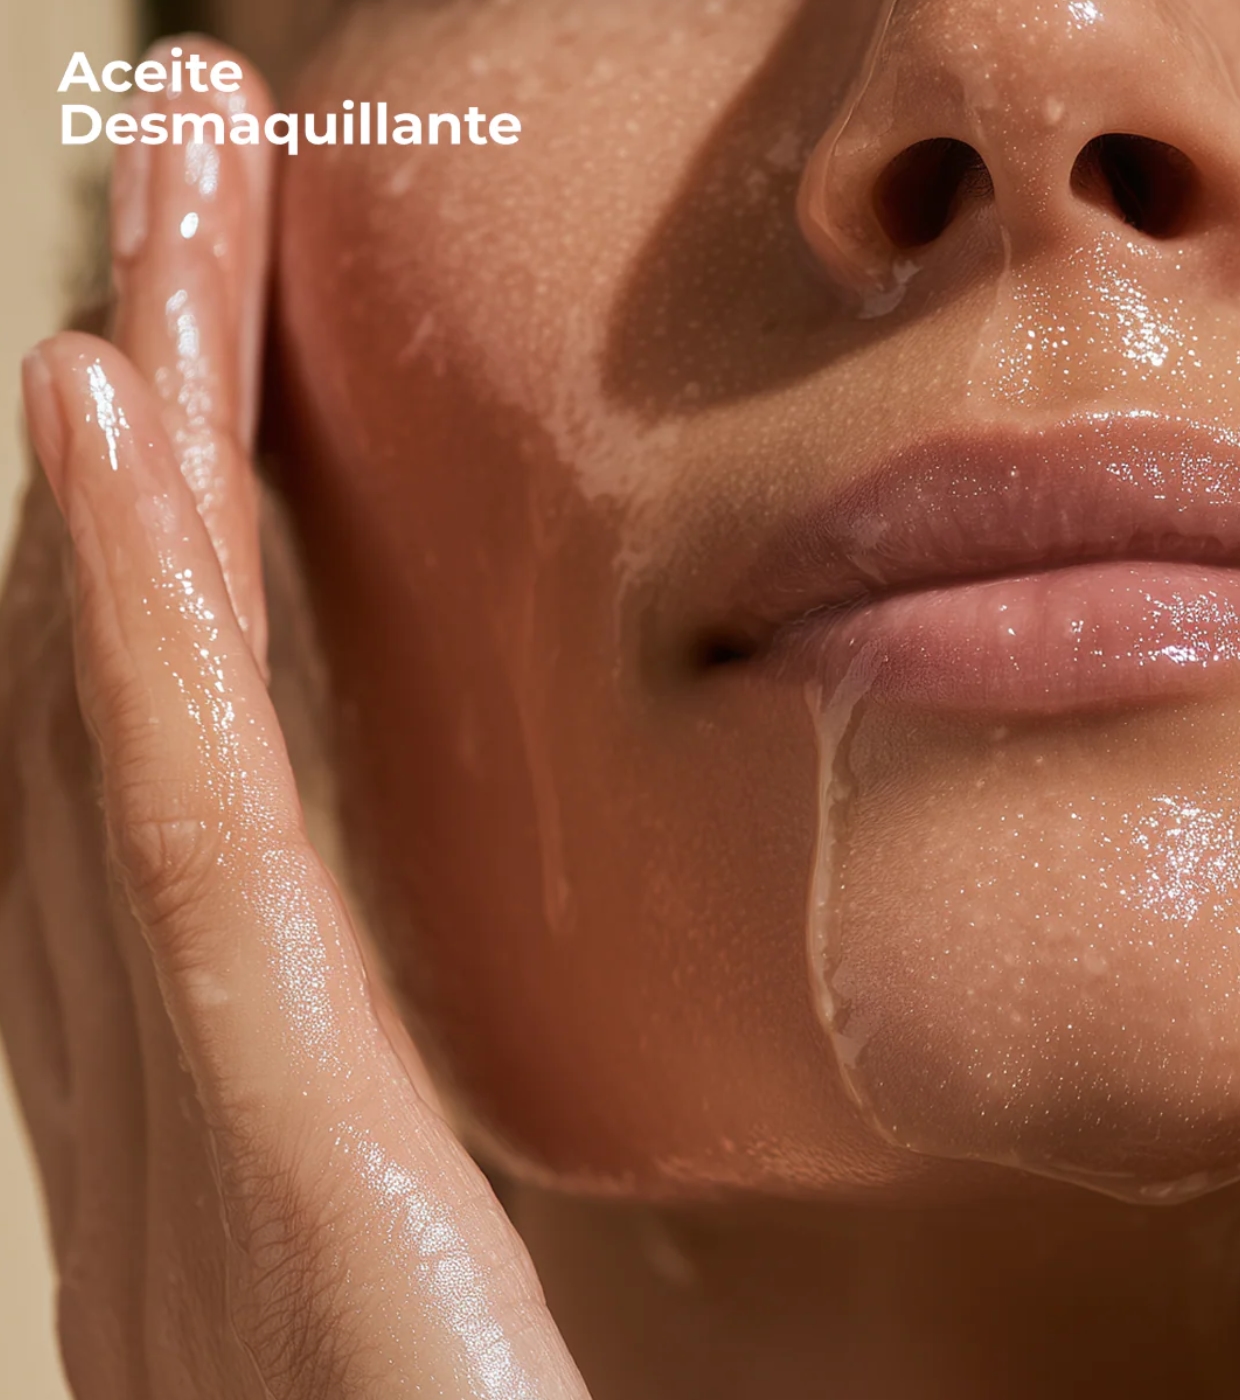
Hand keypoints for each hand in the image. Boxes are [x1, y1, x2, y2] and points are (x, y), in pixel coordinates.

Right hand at [0, 39, 587, 1399]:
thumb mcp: (370, 1234)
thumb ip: (329, 1100)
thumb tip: (313, 988)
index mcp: (206, 1056)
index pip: (163, 740)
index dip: (140, 540)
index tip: (155, 374)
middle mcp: (156, 1027)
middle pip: (126, 669)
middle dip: (131, 430)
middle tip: (144, 214)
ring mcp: (192, 1057)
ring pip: (133, 688)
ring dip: (127, 456)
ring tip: (121, 254)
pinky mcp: (272, 1104)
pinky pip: (176, 809)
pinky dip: (125, 617)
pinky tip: (103, 438)